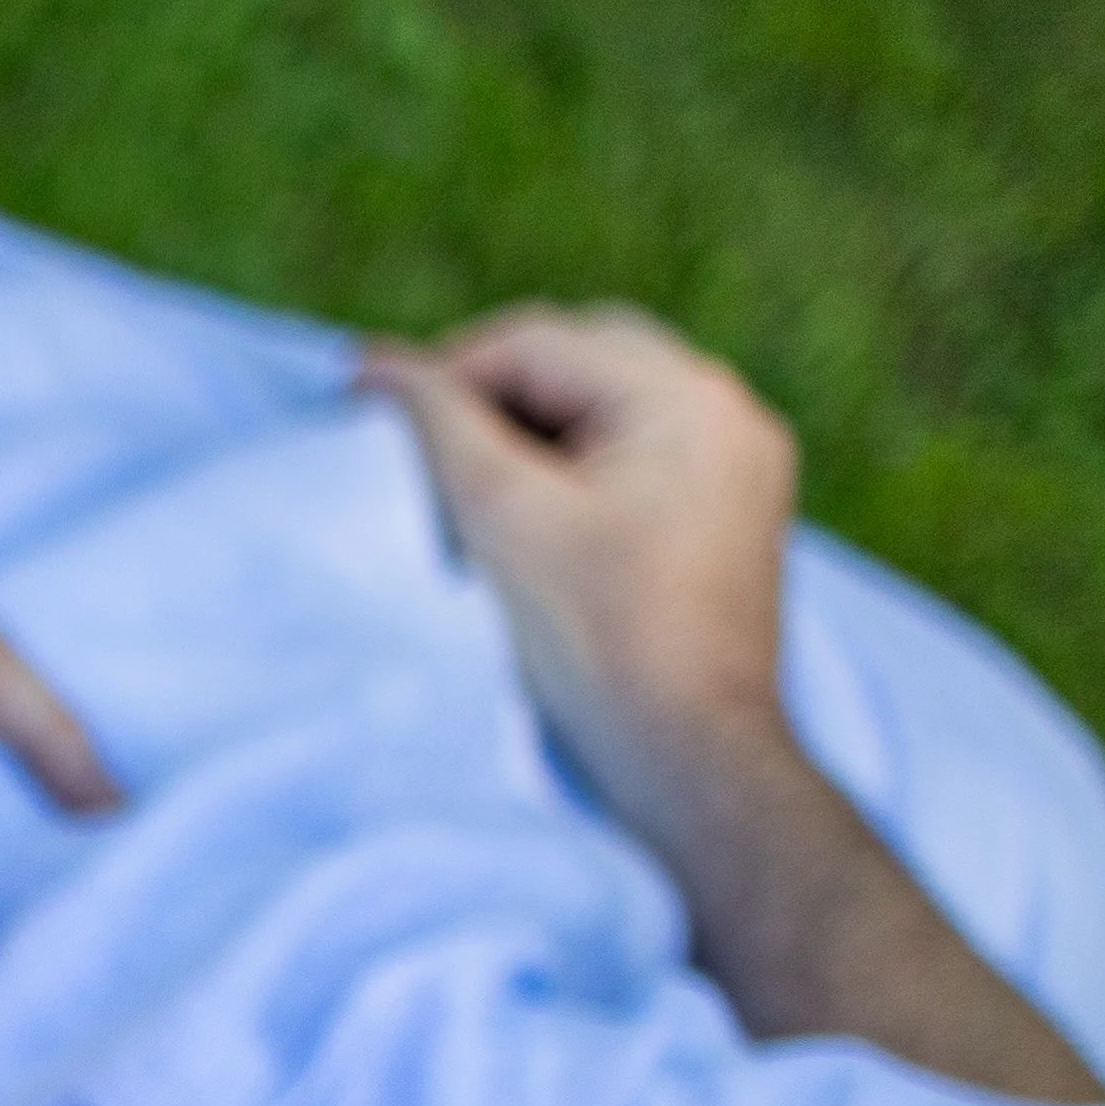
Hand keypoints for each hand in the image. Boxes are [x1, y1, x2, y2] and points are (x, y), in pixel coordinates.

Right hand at [371, 305, 1102, 1105]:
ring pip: (604, 409)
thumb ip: (436, 424)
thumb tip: (369, 366)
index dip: (441, 375)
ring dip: (528, 434)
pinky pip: (636, 459)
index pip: (535, 342)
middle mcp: (729, 413)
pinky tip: (524, 525)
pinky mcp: (729, 519)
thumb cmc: (596, 644)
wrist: (689, 762)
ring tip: (462, 495)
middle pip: (577, 361)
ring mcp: (739, 467)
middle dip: (488, 396)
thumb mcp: (501, 518)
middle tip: (411, 452)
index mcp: (687, 396)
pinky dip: (572, 472)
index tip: (365, 418)